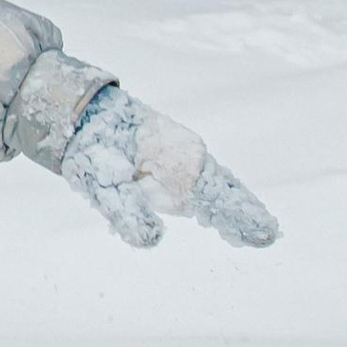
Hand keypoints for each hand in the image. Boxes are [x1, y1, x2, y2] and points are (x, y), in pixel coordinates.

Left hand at [61, 86, 279, 251]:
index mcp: (181, 162)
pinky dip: (211, 194)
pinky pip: (196, 177)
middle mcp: (187, 156)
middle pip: (225, 190)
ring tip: (252, 228)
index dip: (243, 218)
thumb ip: (126, 212)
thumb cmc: (90, 145)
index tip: (269, 236)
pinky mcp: (166, 154)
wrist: (76, 107)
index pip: (222, 197)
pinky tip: (212, 211)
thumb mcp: (103, 182)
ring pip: (214, 182)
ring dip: (232, 205)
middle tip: (271, 234)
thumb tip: (151, 240)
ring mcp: (178, 153)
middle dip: (244, 213)